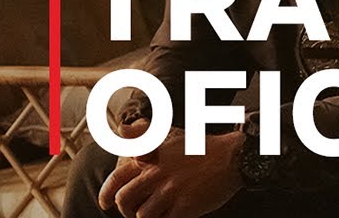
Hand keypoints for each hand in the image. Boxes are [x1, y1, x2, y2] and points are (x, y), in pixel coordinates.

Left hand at [99, 124, 244, 217]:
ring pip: (142, 215)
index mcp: (151, 158)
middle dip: (127, 209)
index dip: (106, 194)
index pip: (117, 178)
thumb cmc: (202, 147)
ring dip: (148, 216)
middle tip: (136, 210)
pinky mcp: (186, 206)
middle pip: (125, 200)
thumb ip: (143, 134)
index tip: (105, 203)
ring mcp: (171, 191)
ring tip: (159, 212)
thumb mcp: (170, 135)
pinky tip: (174, 215)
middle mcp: (157, 174)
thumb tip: (120, 128)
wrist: (233, 157)